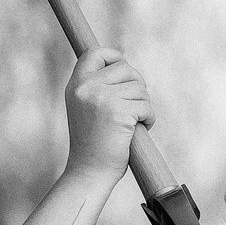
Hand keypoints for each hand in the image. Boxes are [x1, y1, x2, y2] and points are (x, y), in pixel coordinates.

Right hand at [62, 47, 151, 178]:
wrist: (89, 171)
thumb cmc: (93, 143)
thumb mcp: (86, 108)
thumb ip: (98, 86)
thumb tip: (124, 64)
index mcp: (76, 85)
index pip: (95, 53)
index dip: (114, 56)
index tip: (125, 67)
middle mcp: (86, 87)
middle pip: (126, 69)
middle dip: (137, 87)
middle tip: (134, 107)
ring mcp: (101, 98)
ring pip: (140, 88)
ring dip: (144, 106)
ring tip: (132, 123)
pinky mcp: (118, 111)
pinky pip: (147, 106)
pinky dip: (149, 119)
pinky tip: (138, 130)